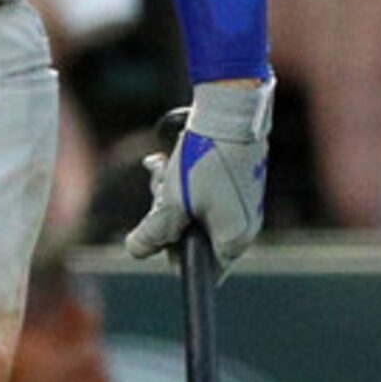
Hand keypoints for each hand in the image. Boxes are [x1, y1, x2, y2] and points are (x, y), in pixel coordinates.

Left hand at [127, 78, 273, 269]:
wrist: (232, 114)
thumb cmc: (205, 162)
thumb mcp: (172, 201)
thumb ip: (154, 231)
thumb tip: (136, 252)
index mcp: (235, 240)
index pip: (204, 268)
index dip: (173, 253)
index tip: (157, 232)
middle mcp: (244, 226)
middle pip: (193, 235)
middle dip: (166, 213)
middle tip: (159, 189)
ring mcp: (241, 204)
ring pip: (192, 209)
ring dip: (169, 191)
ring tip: (161, 167)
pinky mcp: (235, 183)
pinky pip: (202, 191)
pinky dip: (181, 179)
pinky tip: (165, 160)